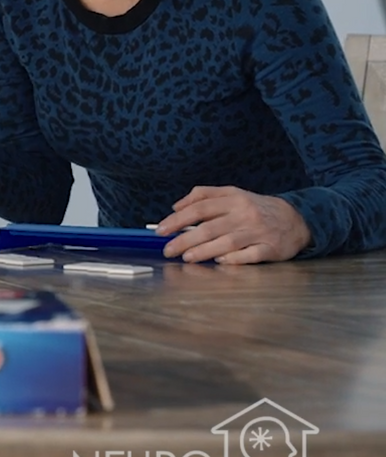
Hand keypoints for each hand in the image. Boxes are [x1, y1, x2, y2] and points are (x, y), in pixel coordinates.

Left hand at [156, 186, 310, 263]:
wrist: (296, 219)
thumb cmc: (255, 208)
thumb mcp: (232, 194)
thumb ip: (203, 195)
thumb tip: (176, 206)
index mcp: (233, 199)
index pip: (200, 208)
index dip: (178, 220)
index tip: (161, 230)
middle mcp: (245, 214)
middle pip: (209, 228)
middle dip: (184, 240)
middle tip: (167, 249)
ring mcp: (259, 232)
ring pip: (226, 242)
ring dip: (203, 251)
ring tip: (186, 257)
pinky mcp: (271, 249)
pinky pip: (249, 255)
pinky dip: (233, 259)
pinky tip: (218, 261)